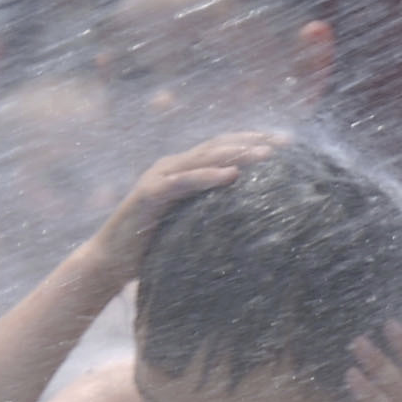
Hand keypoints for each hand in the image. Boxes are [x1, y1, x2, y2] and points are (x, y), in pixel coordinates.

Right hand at [84, 132, 279, 286]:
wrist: (113, 260)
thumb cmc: (156, 245)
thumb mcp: (195, 223)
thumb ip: (217, 211)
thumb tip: (258, 217)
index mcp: (185, 171)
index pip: (223, 149)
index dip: (253, 141)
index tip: (288, 143)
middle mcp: (172, 167)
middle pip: (218, 146)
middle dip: (252, 141)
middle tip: (285, 141)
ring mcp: (159, 177)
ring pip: (202, 158)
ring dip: (236, 154)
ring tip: (266, 153)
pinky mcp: (149, 194)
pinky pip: (182, 182)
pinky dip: (207, 176)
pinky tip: (232, 175)